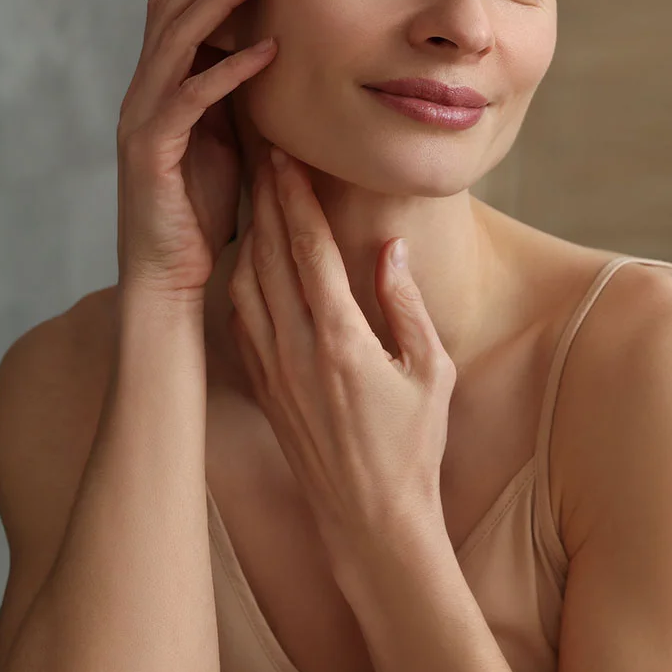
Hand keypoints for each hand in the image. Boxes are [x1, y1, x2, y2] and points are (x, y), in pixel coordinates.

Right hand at [116, 0, 276, 301]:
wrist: (168, 271)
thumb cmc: (198, 208)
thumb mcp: (222, 138)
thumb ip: (229, 94)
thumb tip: (263, 51)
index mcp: (158, 86)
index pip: (176, 9)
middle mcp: (142, 92)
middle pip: (171, 8)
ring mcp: (141, 118)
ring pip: (176, 40)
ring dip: (221, 0)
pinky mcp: (151, 150)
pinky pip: (190, 98)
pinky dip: (229, 70)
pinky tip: (267, 50)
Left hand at [227, 147, 456, 578]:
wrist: (369, 518)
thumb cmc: (413, 446)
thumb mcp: (431, 371)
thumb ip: (405, 304)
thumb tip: (390, 248)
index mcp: (340, 338)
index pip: (308, 248)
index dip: (294, 196)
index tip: (285, 154)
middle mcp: (296, 346)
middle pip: (269, 254)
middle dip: (265, 198)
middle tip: (260, 153)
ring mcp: (272, 367)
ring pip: (246, 282)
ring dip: (248, 233)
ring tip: (253, 196)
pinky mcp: (262, 386)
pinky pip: (240, 318)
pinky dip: (240, 278)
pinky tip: (246, 260)